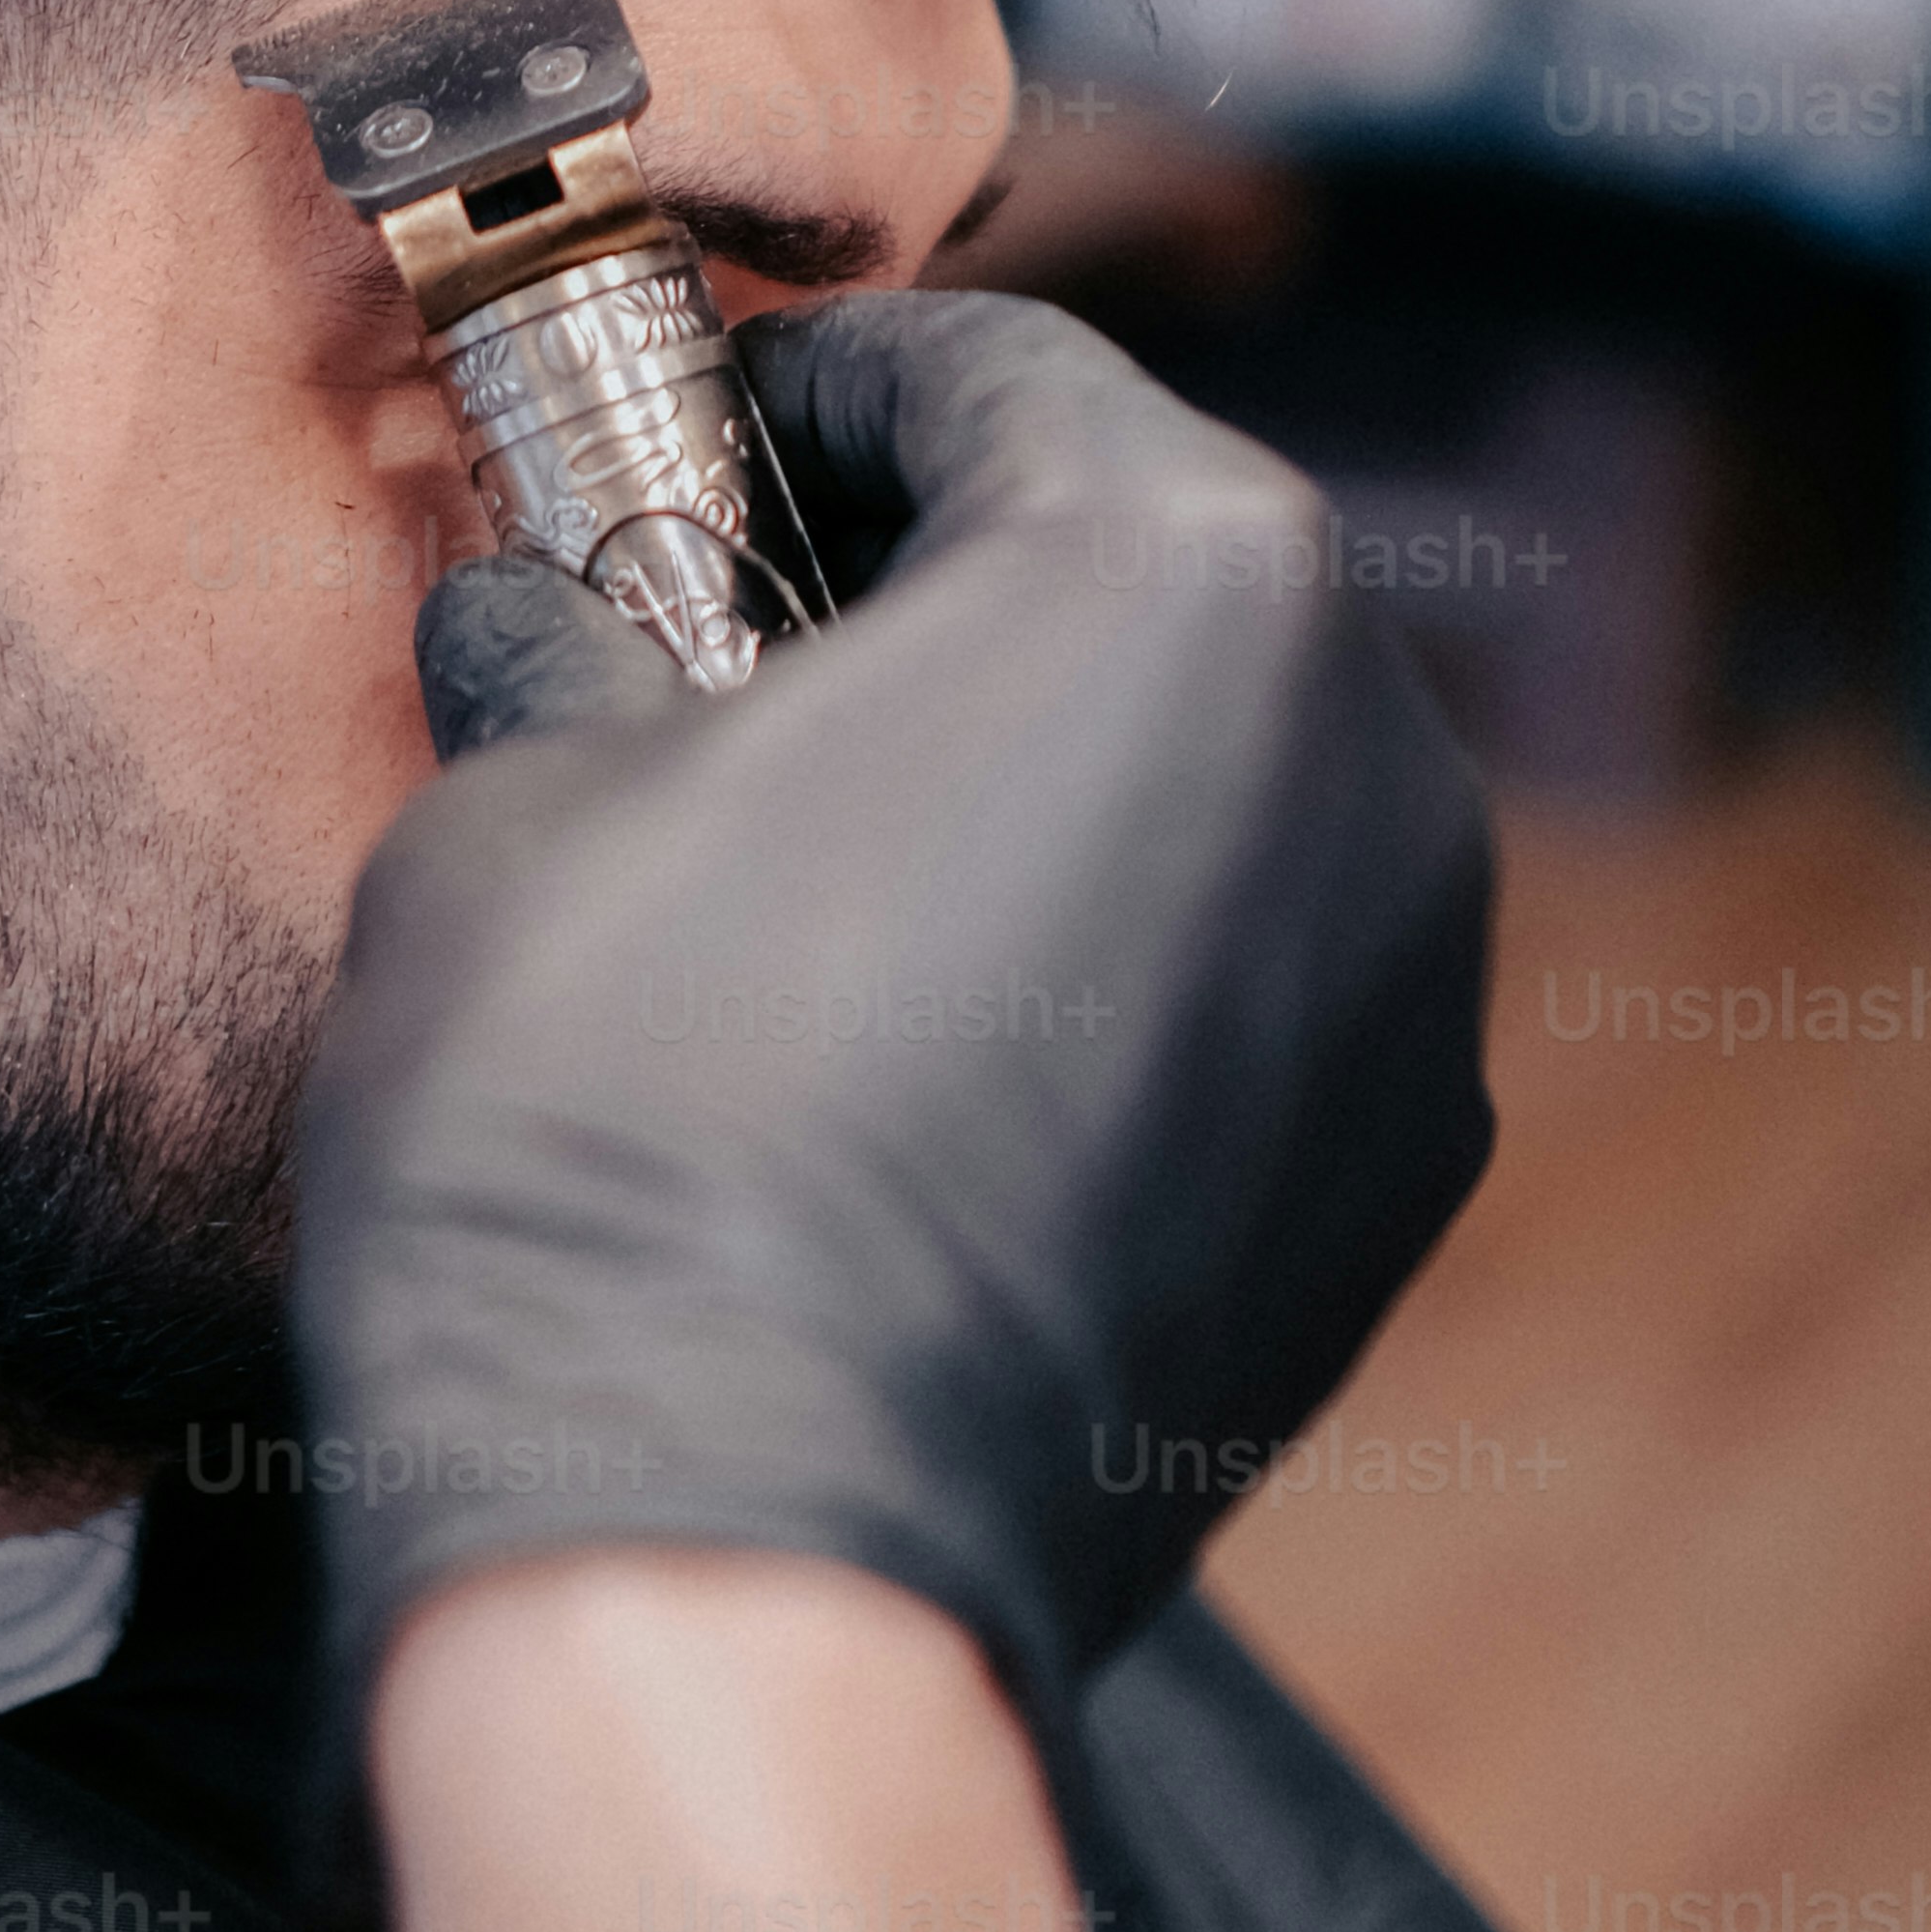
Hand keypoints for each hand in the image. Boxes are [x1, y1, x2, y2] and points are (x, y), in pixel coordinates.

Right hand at [297, 289, 1495, 1772]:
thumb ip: (579, 653)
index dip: (808, 386)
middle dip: (939, 581)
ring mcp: (1408, 989)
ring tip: (818, 865)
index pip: (988, 372)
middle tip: (732, 637)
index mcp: (1179, 568)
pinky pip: (1243, 989)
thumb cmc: (605, 1122)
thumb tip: (545, 619)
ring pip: (1207, 787)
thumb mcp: (522, 791)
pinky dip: (1105, 972)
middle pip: (1134, 570)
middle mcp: (1367, 749)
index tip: (694, 439)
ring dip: (1037, 782)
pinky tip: (914, 1057)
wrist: (730, 1559)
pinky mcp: (1394, 1195)